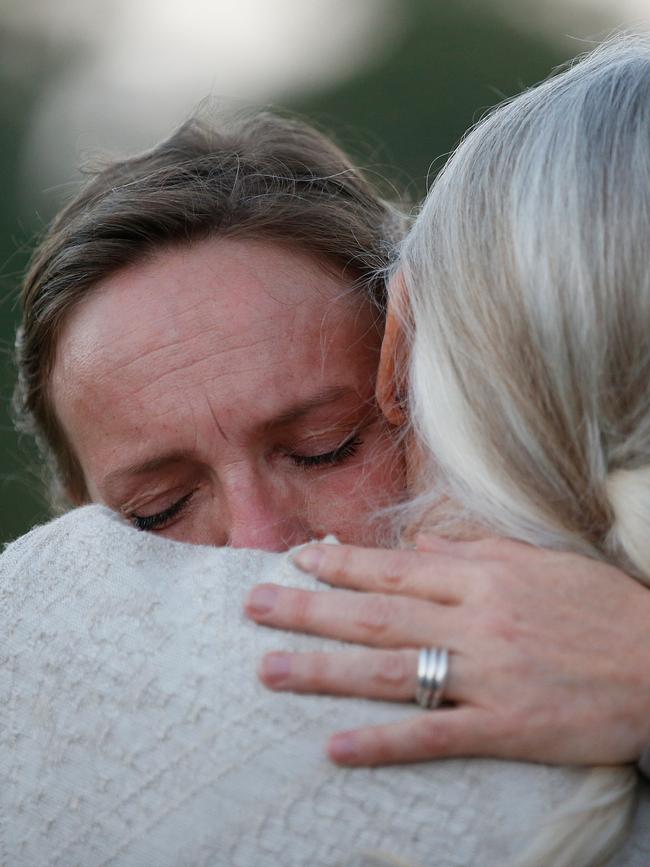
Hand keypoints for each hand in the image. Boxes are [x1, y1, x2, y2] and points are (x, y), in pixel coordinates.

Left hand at [244, 536, 649, 766]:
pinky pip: (434, 733)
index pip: (395, 570)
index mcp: (482, 578)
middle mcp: (474, 620)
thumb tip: (420, 548)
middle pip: (376, 615)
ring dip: (325, 670)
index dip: (341, 565)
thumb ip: (474, 551)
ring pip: (391, 670)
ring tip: (269, 669)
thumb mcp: (539, 561)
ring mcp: (487, 674)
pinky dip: (383, 740)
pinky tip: (336, 748)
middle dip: (310, 608)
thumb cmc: (600, 607)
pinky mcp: (505, 726)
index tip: (295, 559)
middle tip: (253, 606)